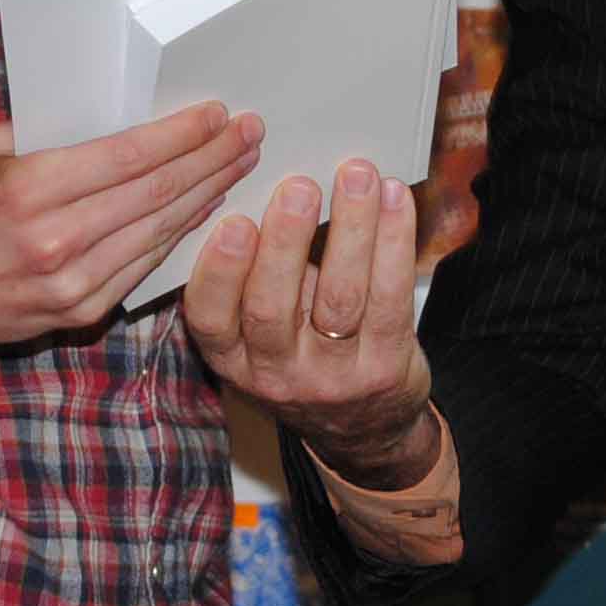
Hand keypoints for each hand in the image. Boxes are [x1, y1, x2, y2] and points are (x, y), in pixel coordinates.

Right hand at [0, 104, 262, 363]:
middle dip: (212, 158)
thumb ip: (39, 129)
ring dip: (210, 192)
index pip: (127, 156)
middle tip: (250, 132)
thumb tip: (102, 99)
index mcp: (27, 191)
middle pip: (156, 191)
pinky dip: (182, 231)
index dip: (181, 134)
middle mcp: (55, 240)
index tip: (217, 113)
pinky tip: (208, 205)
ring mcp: (74, 283)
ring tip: (241, 162)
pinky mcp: (84, 310)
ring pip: (161, 229)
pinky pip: (148, 264)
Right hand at [184, 161, 434, 479]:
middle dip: (285, 241)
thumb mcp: (262, 336)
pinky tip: (394, 199)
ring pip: (340, 297)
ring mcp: (333, 375)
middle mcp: (276, 374)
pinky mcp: (384, 367)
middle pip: (272, 308)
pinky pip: (390, 297)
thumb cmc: (305, 356)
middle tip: (298, 187)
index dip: (218, 272)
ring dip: (350, 228)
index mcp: (233, 358)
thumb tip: (272, 187)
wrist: (364, 429)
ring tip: (355, 176)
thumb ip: (259, 277)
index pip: (210, 320)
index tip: (234, 222)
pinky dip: (394, 241)